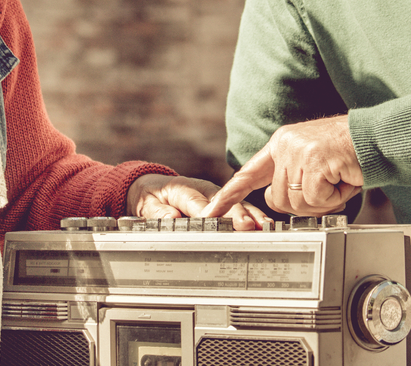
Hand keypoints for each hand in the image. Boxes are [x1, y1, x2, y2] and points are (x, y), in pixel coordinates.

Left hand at [126, 174, 268, 229]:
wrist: (153, 185)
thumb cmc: (151, 195)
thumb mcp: (146, 203)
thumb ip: (157, 211)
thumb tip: (170, 217)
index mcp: (183, 189)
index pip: (195, 202)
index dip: (206, 212)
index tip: (215, 223)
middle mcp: (203, 189)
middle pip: (222, 202)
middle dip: (234, 214)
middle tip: (246, 226)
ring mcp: (216, 194)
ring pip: (235, 202)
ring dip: (249, 214)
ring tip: (263, 226)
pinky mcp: (224, 201)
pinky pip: (240, 206)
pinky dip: (252, 215)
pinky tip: (264, 225)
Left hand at [203, 115, 363, 216]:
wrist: (376, 139)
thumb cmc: (349, 155)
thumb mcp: (312, 162)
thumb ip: (291, 179)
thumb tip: (279, 204)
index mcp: (280, 145)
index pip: (248, 173)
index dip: (230, 195)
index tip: (213, 211)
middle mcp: (284, 145)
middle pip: (278, 199)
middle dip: (303, 205)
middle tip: (326, 190)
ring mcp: (298, 152)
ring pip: (296, 203)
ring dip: (321, 202)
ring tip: (336, 181)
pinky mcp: (314, 162)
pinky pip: (315, 200)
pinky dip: (333, 199)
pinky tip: (343, 180)